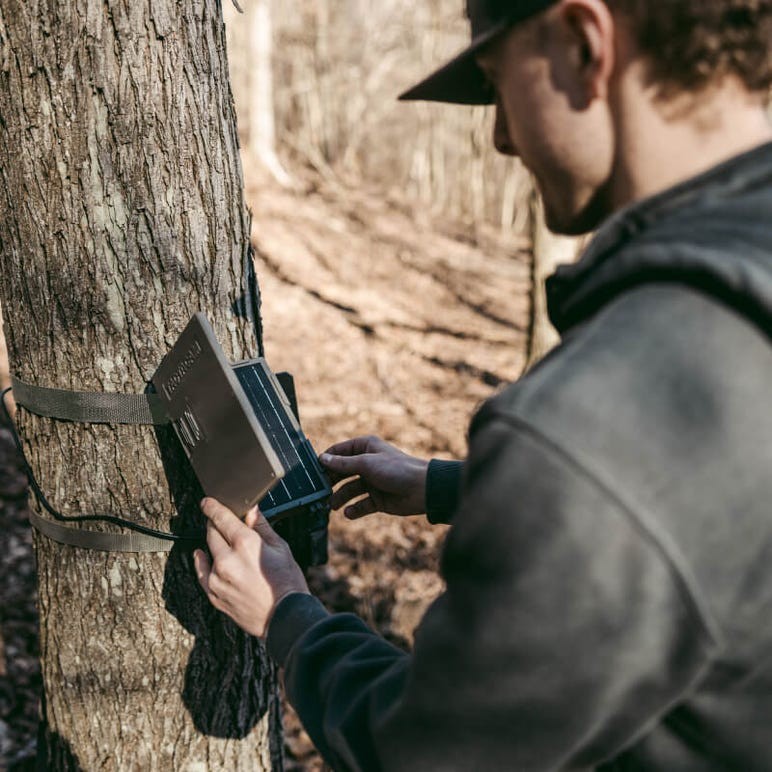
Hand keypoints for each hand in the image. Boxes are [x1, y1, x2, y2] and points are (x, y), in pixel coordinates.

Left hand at [193, 498, 308, 638]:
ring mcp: (218, 578)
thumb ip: (261, 526)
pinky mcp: (214, 594)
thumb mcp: (280, 547)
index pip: (221, 517)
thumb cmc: (286, 582)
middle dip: (215, 524)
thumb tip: (251, 510)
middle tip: (221, 522)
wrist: (284, 616)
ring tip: (228, 546)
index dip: (212, 507)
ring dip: (214, 545)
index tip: (207, 502)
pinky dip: (201, 562)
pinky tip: (202, 556)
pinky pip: (201, 573)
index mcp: (245, 544)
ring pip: (207, 551)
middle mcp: (227, 560)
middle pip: (211, 532)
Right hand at [319, 435, 428, 518]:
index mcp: (365, 447)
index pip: (339, 451)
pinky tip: (349, 513)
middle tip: (319, 490)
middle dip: (331, 481)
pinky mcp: (377, 499)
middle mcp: (367, 463)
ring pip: (349, 490)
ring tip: (332, 505)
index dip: (326, 460)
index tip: (313, 471)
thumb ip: (343, 463)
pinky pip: (361, 505)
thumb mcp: (366, 463)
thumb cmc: (397, 469)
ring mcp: (372, 482)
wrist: (422, 489)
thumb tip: (323, 459)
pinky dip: (354, 510)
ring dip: (340, 498)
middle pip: (342, 472)